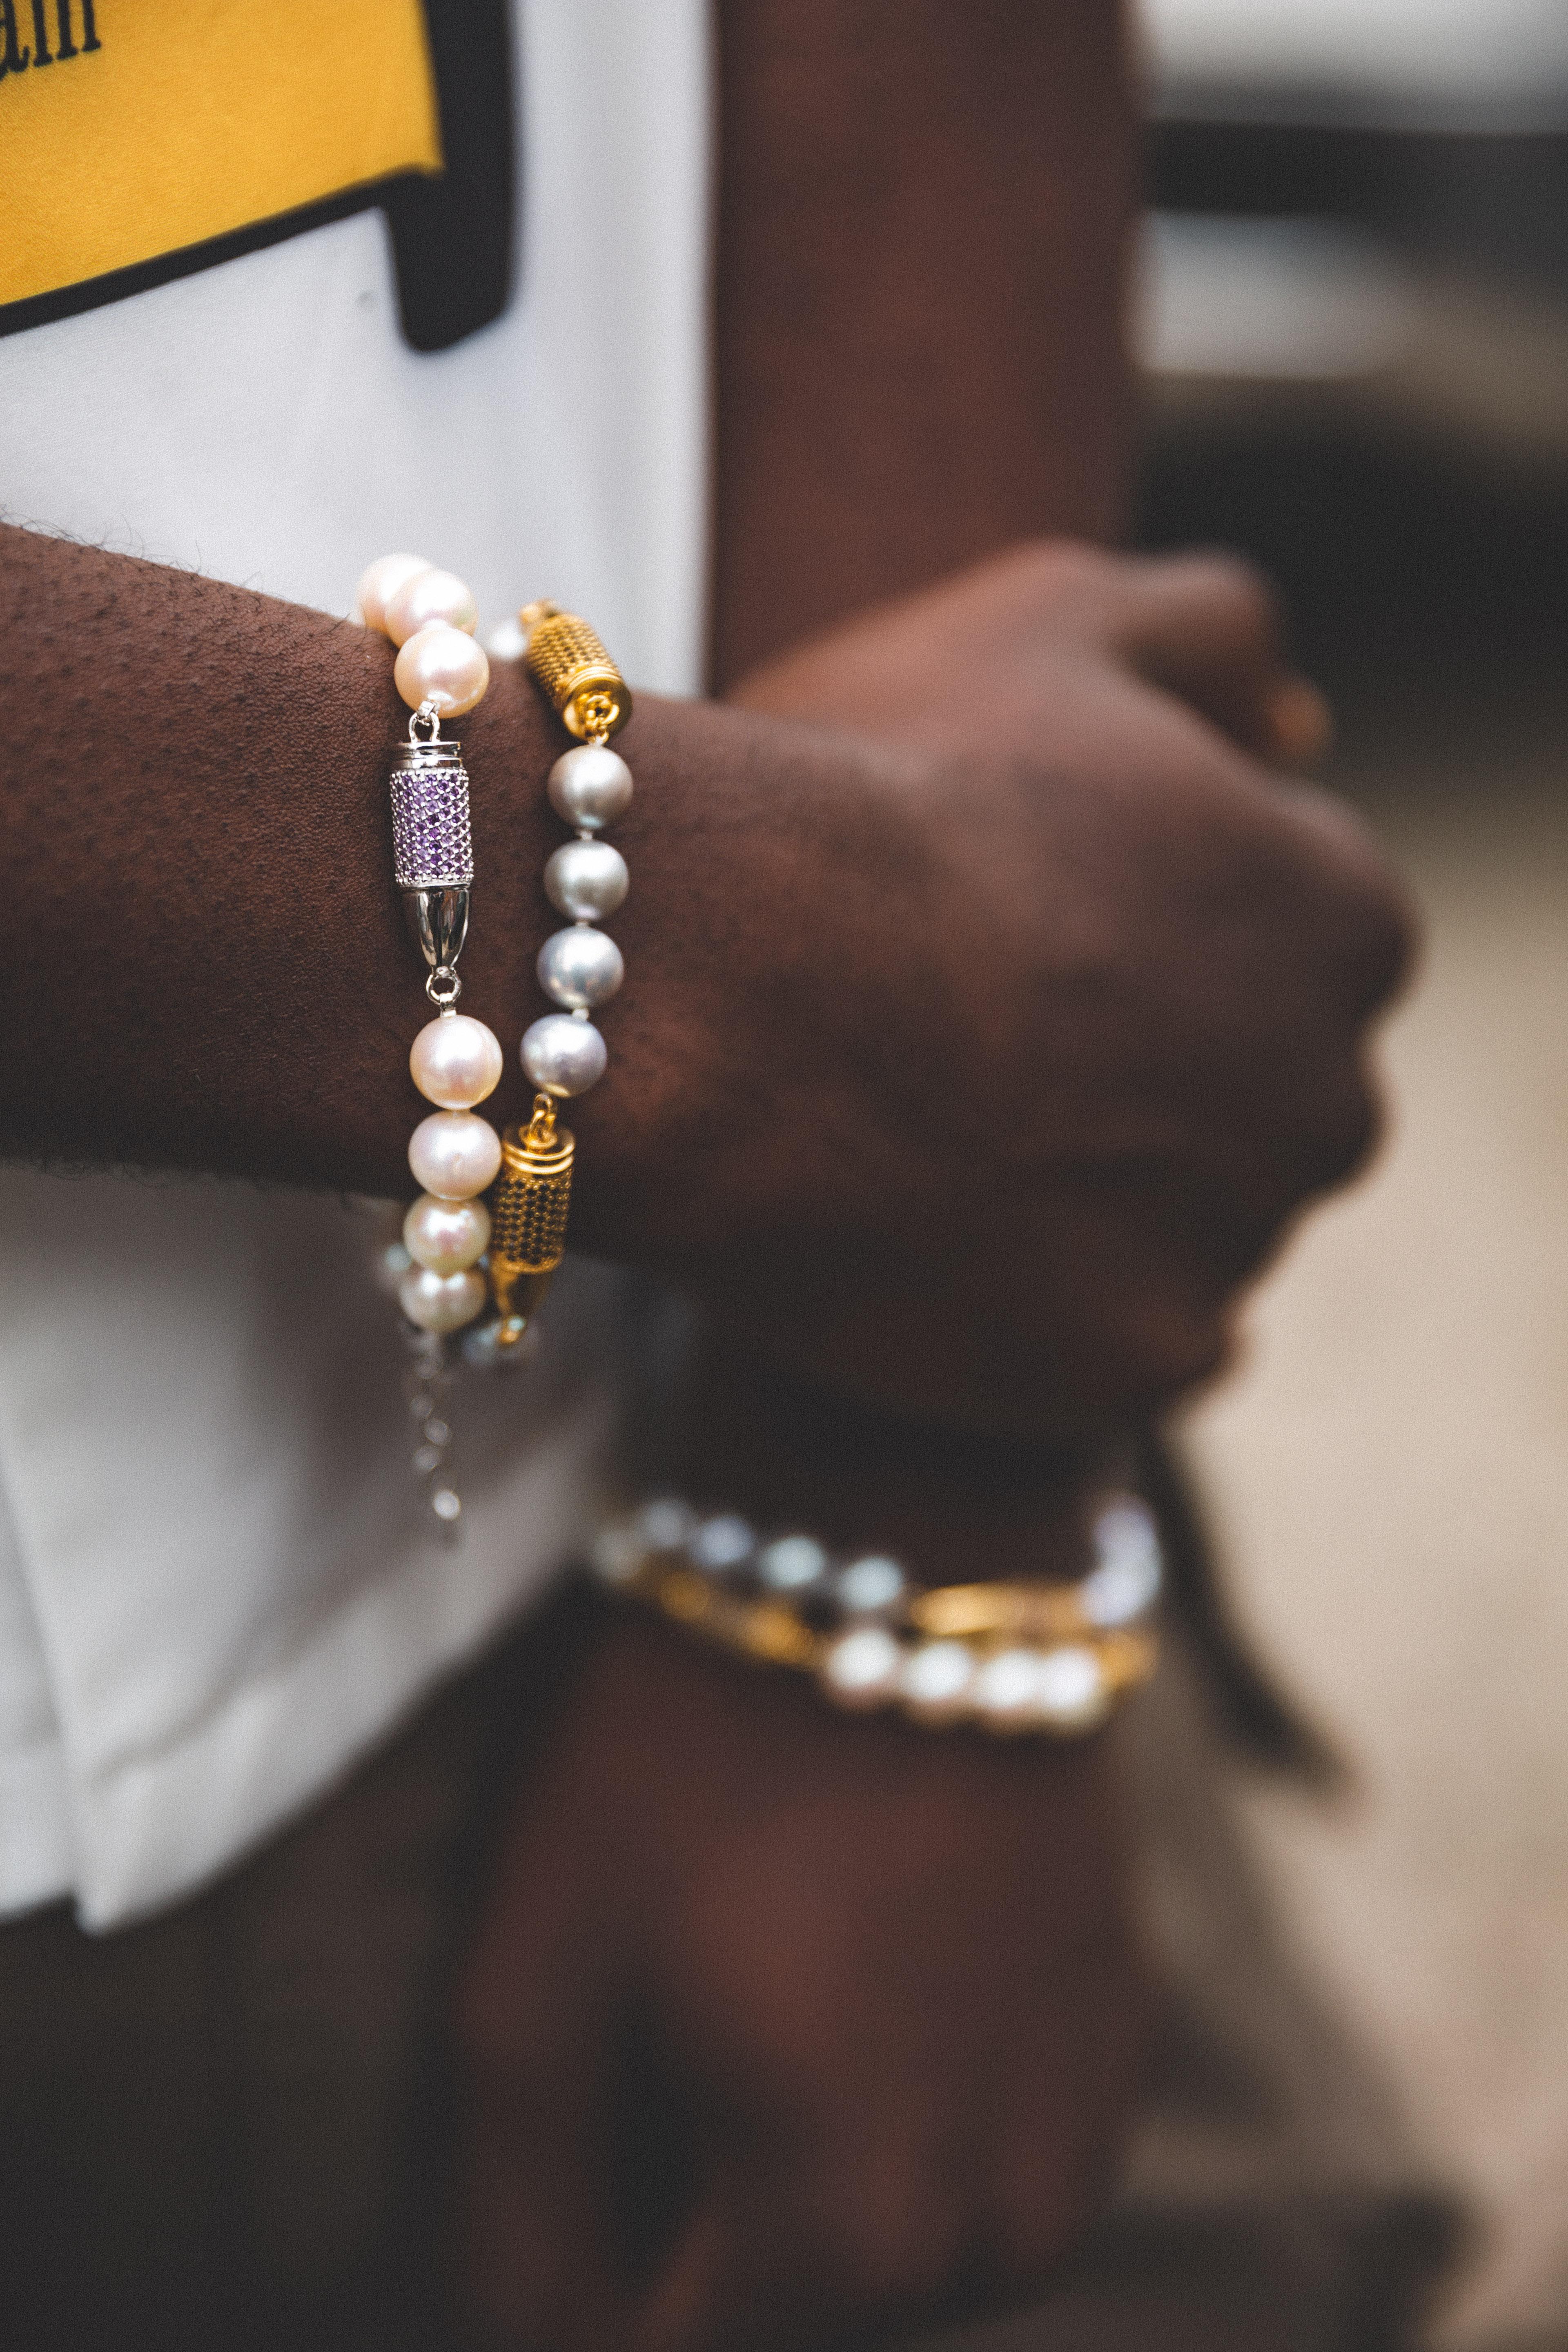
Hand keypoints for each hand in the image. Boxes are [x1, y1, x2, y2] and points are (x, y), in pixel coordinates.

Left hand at [455, 1598, 1148, 2351]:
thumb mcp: (528, 1983)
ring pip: (895, 2254)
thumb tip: (528, 2344)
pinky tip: (862, 1969)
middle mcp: (994, 2235)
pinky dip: (911, 2106)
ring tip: (762, 1985)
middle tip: (660, 2021)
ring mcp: (1079, 2141)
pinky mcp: (1122, 2045)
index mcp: (845, 2242)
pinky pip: (987, 2158)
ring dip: (811, 2175)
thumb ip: (512, 2218)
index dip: (570, 2280)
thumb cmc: (694, 1757)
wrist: (905, 1558)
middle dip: (692, 2223)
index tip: (570, 2132)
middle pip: (783, 2320)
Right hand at [584, 539, 1411, 1434]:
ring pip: (1189, 1229)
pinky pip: (1124, 1349)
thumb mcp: (1053, 614)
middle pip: (1251, 1101)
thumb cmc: (874, 781)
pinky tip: (940, 1241)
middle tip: (975, 1045)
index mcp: (1340, 915)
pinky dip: (1049, 1312)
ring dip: (1092, 1198)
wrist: (714, 976)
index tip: (1025, 932)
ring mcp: (1236, 1239)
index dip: (1143, 933)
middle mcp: (1328, 1090)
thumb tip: (1307, 729)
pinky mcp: (1141, 1364)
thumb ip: (1215, 636)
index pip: (1286, 945)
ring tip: (932, 1137)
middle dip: (1144, 1078)